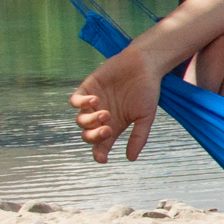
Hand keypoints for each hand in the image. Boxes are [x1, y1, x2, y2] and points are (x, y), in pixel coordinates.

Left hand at [70, 47, 162, 162]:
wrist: (144, 64)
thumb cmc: (147, 90)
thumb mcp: (146, 116)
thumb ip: (139, 136)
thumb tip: (131, 158)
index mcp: (114, 126)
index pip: (101, 145)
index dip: (99, 154)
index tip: (103, 159)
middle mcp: (101, 116)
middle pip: (88, 135)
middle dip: (94, 137)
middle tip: (107, 131)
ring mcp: (93, 103)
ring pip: (80, 120)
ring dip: (90, 121)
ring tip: (105, 113)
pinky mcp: (87, 88)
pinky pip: (75, 101)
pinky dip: (81, 104)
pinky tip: (95, 100)